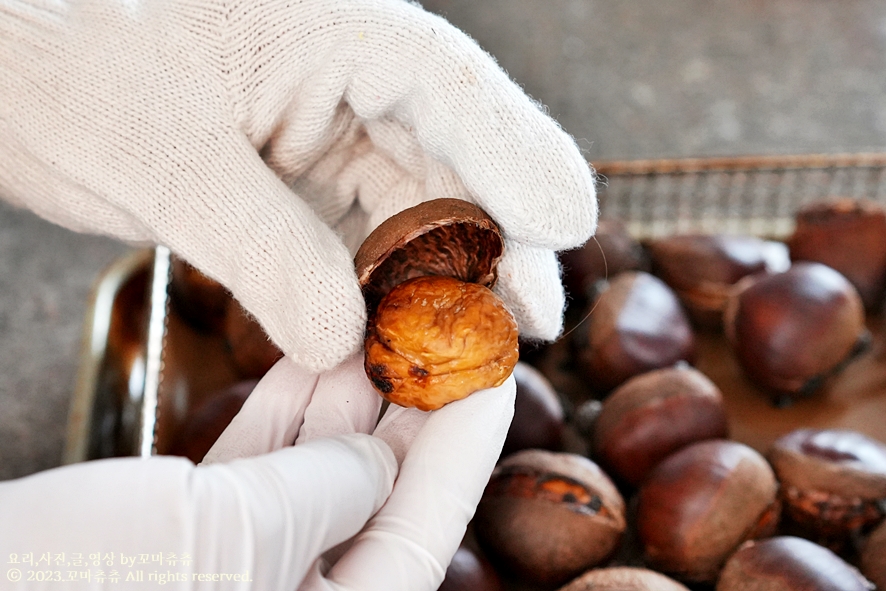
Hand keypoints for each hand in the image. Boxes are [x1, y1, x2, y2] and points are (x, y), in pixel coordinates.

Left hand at [0, 0, 597, 372]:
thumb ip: (267, 249)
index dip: (520, 160)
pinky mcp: (299, 184)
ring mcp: (327, 132)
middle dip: (496, 244)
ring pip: (415, 213)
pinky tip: (394, 338)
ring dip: (442, 282)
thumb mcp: (166, 157)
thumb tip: (347, 338)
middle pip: (456, 162)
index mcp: (335, 30)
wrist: (6, 73)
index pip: (454, 89)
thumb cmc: (66, 67)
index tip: (569, 229)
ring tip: (471, 348)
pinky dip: (381, 295)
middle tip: (532, 321)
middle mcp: (347, 78)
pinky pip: (362, 244)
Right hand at [0, 354, 516, 589]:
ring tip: (382, 316)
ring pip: (317, 469)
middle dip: (410, 406)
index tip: (490, 367)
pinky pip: (260, 463)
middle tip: (440, 328)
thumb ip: (321, 492)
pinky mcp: (193, 532)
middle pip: (378, 496)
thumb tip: (375, 458)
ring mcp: (243, 569)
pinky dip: (287, 404)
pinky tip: (313, 345)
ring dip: (349, 390)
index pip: (421, 536)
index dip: (463, 447)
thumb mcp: (230, 540)